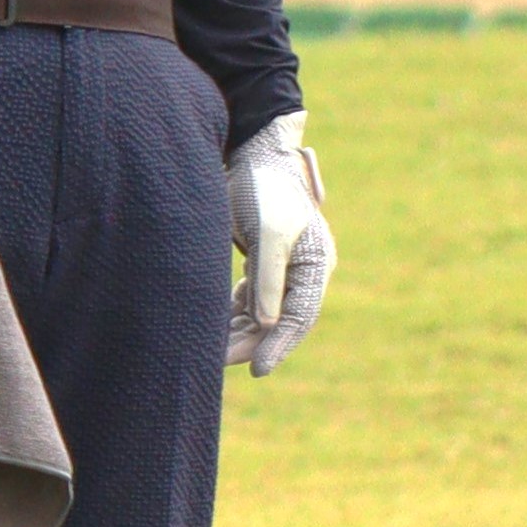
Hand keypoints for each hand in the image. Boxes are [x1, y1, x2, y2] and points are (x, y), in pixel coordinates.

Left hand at [225, 112, 329, 377]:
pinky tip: (214, 329)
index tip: (258, 370)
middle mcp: (303, 272)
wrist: (253, 156)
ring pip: (262, 314)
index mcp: (315, 264)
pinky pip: (250, 301)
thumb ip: (269, 279)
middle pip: (280, 321)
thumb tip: (269, 323)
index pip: (300, 316)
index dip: (280, 345)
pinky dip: (233, 316)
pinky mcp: (262, 264)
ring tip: (211, 352)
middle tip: (219, 363)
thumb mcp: (269, 234)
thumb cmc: (265, 191)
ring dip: (239, 333)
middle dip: (252, 344)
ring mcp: (282, 269)